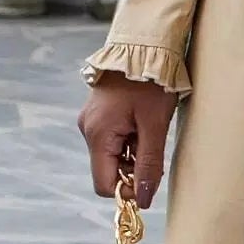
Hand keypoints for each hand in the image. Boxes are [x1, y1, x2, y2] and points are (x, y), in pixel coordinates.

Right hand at [77, 72, 179, 208]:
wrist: (145, 43)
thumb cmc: (151, 81)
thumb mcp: (155, 125)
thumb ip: (149, 164)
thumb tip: (142, 200)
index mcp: (97, 134)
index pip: (103, 184)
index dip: (126, 189)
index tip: (150, 179)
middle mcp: (88, 129)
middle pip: (108, 168)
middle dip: (133, 167)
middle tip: (155, 147)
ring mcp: (92, 119)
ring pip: (113, 153)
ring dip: (134, 151)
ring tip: (151, 127)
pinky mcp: (100, 112)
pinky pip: (113, 137)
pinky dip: (130, 137)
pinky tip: (144, 120)